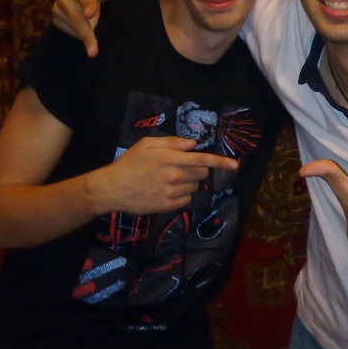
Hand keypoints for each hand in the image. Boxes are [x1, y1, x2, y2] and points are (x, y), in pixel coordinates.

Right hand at [52, 0, 120, 57]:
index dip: (88, 4)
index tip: (93, 14)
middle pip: (77, 19)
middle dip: (86, 34)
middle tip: (94, 52)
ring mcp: (58, 8)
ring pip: (72, 28)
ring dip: (85, 33)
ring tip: (95, 24)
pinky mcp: (56, 18)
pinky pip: (68, 33)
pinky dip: (78, 35)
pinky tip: (85, 29)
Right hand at [89, 136, 237, 214]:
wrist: (112, 188)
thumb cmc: (130, 163)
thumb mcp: (147, 144)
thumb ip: (172, 142)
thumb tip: (193, 144)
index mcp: (171, 158)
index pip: (203, 159)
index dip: (222, 162)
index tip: (235, 165)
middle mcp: (175, 176)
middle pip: (202, 173)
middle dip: (197, 169)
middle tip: (180, 168)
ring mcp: (173, 193)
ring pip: (195, 187)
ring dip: (188, 183)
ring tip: (169, 180)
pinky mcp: (169, 206)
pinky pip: (187, 200)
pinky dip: (181, 195)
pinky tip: (166, 191)